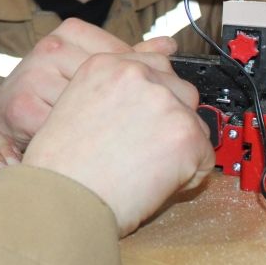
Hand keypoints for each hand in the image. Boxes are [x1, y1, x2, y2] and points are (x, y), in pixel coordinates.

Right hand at [0, 18, 176, 151]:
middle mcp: (51, 49)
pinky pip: (70, 134)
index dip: (140, 87)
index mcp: (70, 34)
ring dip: (110, 135)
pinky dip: (82, 150)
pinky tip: (87, 157)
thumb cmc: (48, 100)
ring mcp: (35, 76)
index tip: (145, 109)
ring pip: (94, 111)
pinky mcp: (24, 109)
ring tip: (113, 150)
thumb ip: (127, 59)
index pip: (125, 57)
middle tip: (137, 135)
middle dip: (129, 113)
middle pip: (112, 83)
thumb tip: (169, 46)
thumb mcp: (87, 74)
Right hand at [23, 51, 213, 236]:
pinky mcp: (184, 133)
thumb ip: (114, 90)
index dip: (151, 99)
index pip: (153, 65)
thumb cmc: (61, 166)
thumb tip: (159, 65)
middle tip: (141, 149)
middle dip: (169, 120)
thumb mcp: (75, 109)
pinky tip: (153, 182)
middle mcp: (135, 74)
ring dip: (178, 146)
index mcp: (105, 64)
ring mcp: (162, 101)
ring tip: (143, 168)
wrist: (61, 200)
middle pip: (179, 89)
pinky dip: (187, 176)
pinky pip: (204, 157)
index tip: (143, 120)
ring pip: (194, 123)